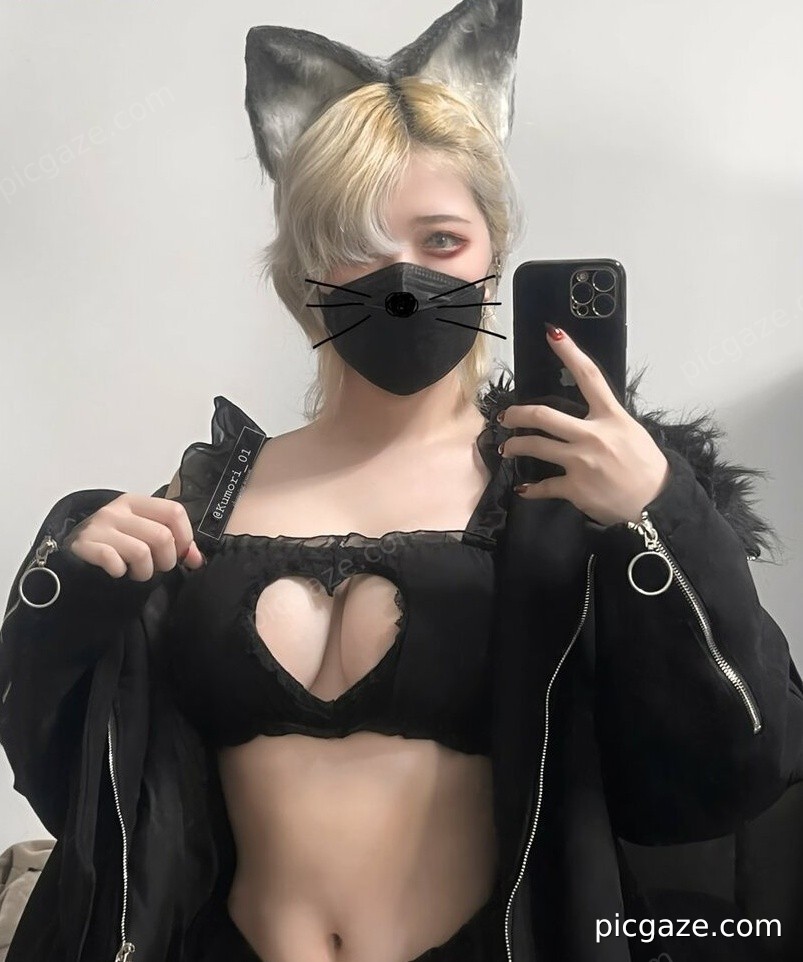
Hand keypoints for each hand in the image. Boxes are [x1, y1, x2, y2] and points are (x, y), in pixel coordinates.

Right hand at [63, 494, 205, 580]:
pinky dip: (120, 572)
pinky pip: (114, 561)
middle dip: (166, 561)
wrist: (72, 552)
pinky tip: (118, 572)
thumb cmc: (114, 542)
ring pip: (142, 552)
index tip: (181, 553)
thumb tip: (198, 559)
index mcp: (136, 502)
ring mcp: (99, 526)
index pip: (174, 511)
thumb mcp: (143, 533)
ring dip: (145, 572)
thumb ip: (173, 542)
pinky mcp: (84, 545)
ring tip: (136, 572)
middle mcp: (118, 510)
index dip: (185, 537)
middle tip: (157, 568)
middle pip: (162, 536)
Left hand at [499, 324, 669, 525]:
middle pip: (544, 416)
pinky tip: (524, 490)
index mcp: (611, 417)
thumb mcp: (631, 432)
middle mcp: (593, 435)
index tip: (553, 335)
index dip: (570, 353)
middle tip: (505, 416)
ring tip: (507, 448)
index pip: (589, 377)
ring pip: (535, 446)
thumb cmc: (646, 467)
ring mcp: (581, 462)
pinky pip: (543, 486)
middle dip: (517, 414)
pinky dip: (530, 490)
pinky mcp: (575, 488)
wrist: (656, 504)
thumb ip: (606, 421)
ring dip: (515, 446)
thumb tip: (586, 415)